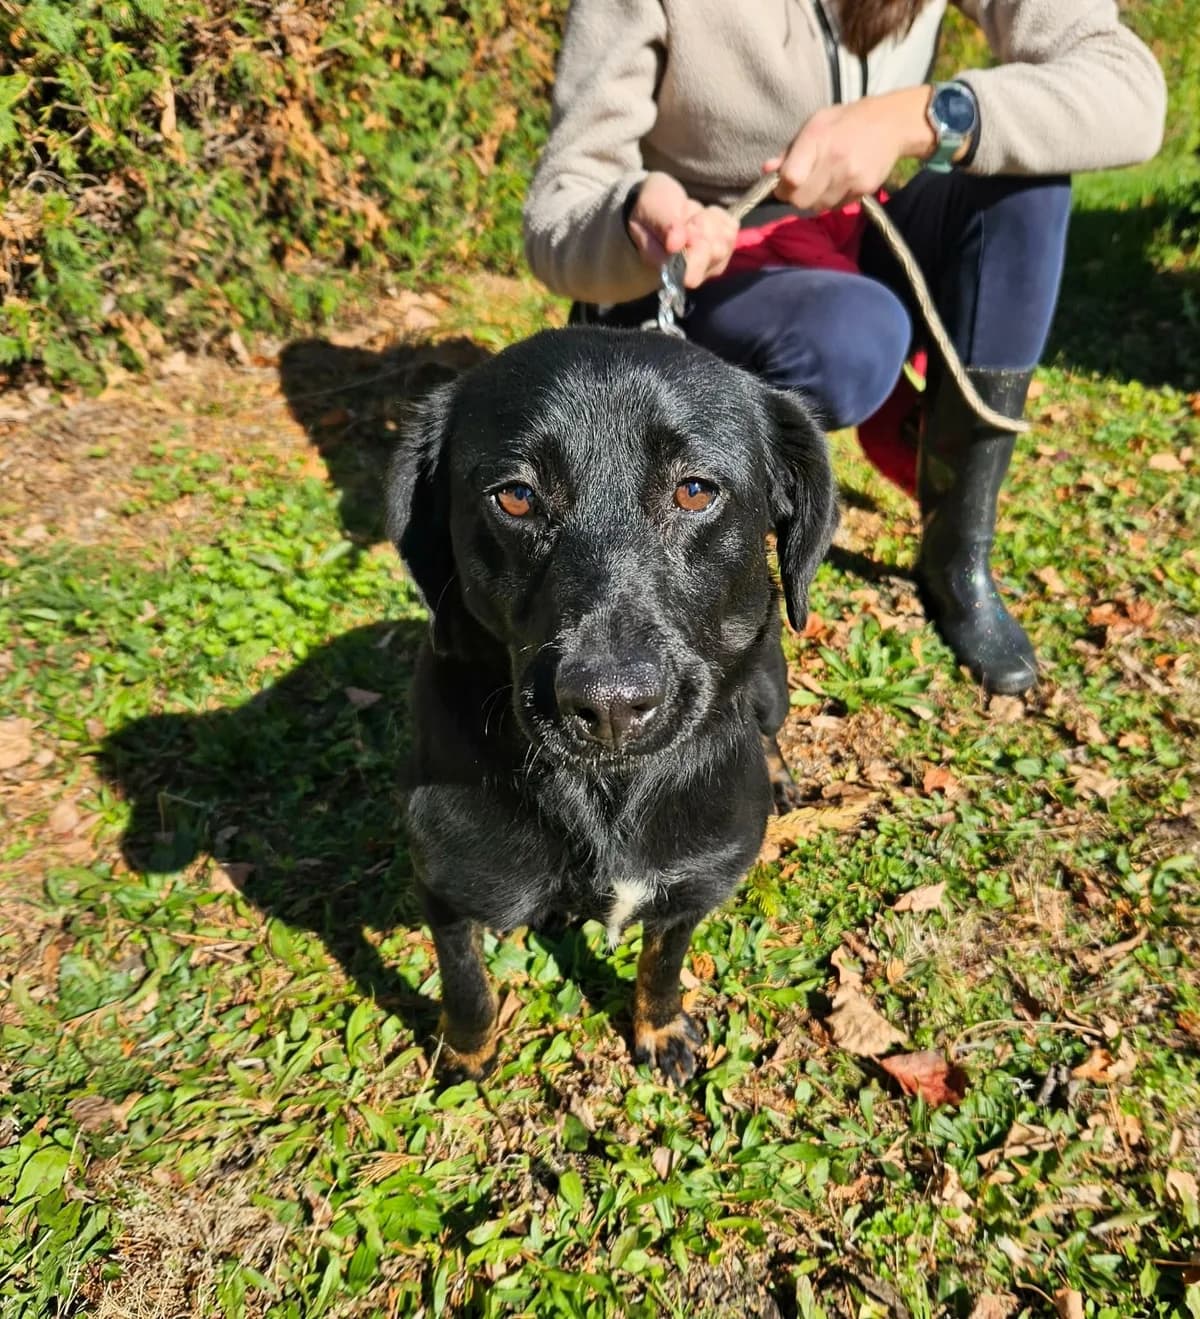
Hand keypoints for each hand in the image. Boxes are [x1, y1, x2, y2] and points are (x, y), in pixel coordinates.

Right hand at [626, 171, 738, 288]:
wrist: (660, 204)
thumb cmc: (651, 211)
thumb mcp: (651, 212)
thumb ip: (664, 228)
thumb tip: (675, 244)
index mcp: (672, 272)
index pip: (692, 275)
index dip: (693, 248)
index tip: (684, 228)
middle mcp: (695, 273)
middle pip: (714, 252)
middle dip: (700, 228)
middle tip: (685, 222)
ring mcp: (715, 259)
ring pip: (725, 239)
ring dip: (708, 221)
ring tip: (691, 219)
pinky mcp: (727, 243)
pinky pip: (732, 227)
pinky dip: (718, 216)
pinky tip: (702, 217)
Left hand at [766, 86, 937, 211]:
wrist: (890, 124)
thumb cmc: (845, 122)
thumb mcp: (815, 125)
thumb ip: (790, 151)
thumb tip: (767, 170)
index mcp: (817, 139)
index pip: (790, 178)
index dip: (782, 187)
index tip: (784, 183)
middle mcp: (834, 160)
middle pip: (800, 200)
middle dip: (795, 197)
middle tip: (802, 185)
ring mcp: (851, 177)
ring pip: (817, 207)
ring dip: (814, 199)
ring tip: (823, 180)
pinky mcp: (863, 189)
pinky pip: (836, 206)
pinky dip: (831, 200)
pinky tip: (839, 182)